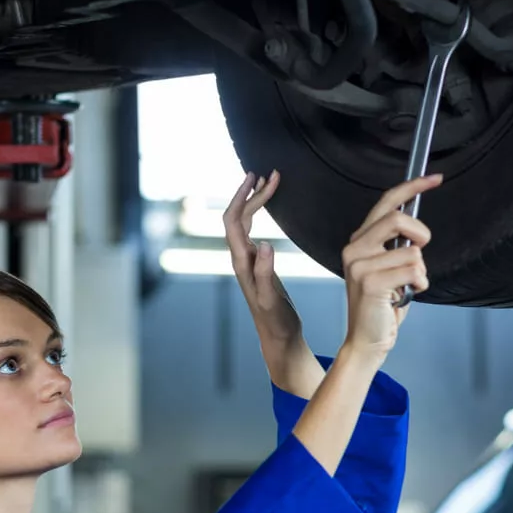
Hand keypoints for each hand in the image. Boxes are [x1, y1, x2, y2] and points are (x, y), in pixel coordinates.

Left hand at [224, 170, 322, 397]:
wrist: (279, 337)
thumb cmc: (276, 321)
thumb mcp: (271, 299)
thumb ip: (266, 273)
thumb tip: (264, 244)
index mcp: (242, 264)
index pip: (234, 222)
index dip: (243, 198)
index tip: (258, 179)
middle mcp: (241, 259)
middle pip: (237, 217)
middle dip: (250, 193)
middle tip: (270, 174)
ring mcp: (248, 260)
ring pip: (244, 222)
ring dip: (254, 201)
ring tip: (268, 182)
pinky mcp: (257, 264)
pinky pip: (252, 230)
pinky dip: (259, 213)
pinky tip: (269, 207)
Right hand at [341, 174, 438, 362]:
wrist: (366, 340)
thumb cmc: (381, 306)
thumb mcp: (389, 268)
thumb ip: (396, 245)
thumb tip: (417, 228)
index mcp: (358, 242)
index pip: (386, 204)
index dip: (411, 187)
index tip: (435, 177)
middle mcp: (354, 249)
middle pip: (397, 219)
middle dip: (421, 234)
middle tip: (421, 251)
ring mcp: (359, 265)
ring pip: (412, 251)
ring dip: (420, 271)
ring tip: (406, 286)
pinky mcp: (369, 282)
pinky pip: (413, 270)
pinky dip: (419, 283)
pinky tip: (406, 294)